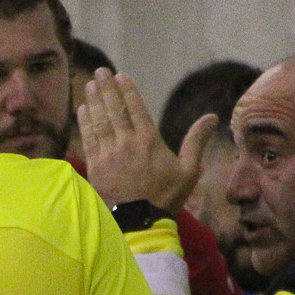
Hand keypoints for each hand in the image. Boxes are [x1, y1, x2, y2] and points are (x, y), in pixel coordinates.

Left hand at [79, 68, 213, 212]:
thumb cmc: (166, 197)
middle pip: (115, 110)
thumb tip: (212, 117)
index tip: (120, 75)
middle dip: (107, 88)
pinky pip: (88, 139)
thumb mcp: (188, 170)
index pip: (136, 108)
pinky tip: (82, 110)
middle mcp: (126, 143)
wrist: (140, 223)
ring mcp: (108, 154)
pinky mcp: (95, 167)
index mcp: (149, 141)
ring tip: (90, 85)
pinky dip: (85, 122)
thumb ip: (196, 140)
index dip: (127, 90)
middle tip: (100, 72)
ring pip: (99, 121)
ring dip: (94, 101)